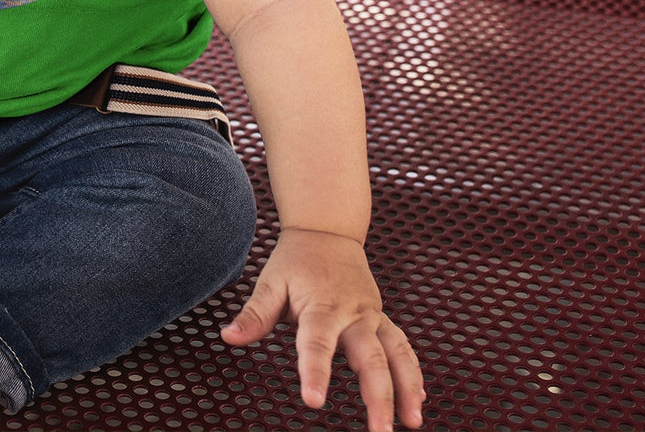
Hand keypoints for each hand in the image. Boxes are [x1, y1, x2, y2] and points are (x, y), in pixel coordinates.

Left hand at [221, 228, 424, 431]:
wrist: (327, 232)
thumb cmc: (296, 260)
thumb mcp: (270, 282)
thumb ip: (254, 314)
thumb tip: (228, 337)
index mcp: (321, 307)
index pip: (317, 345)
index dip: (315, 373)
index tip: (314, 402)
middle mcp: (353, 314)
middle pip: (370, 358)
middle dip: (378, 396)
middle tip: (379, 431)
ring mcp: (372, 317)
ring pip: (397, 354)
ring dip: (406, 388)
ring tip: (410, 422)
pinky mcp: (382, 320)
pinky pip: (402, 347)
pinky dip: (413, 372)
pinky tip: (416, 399)